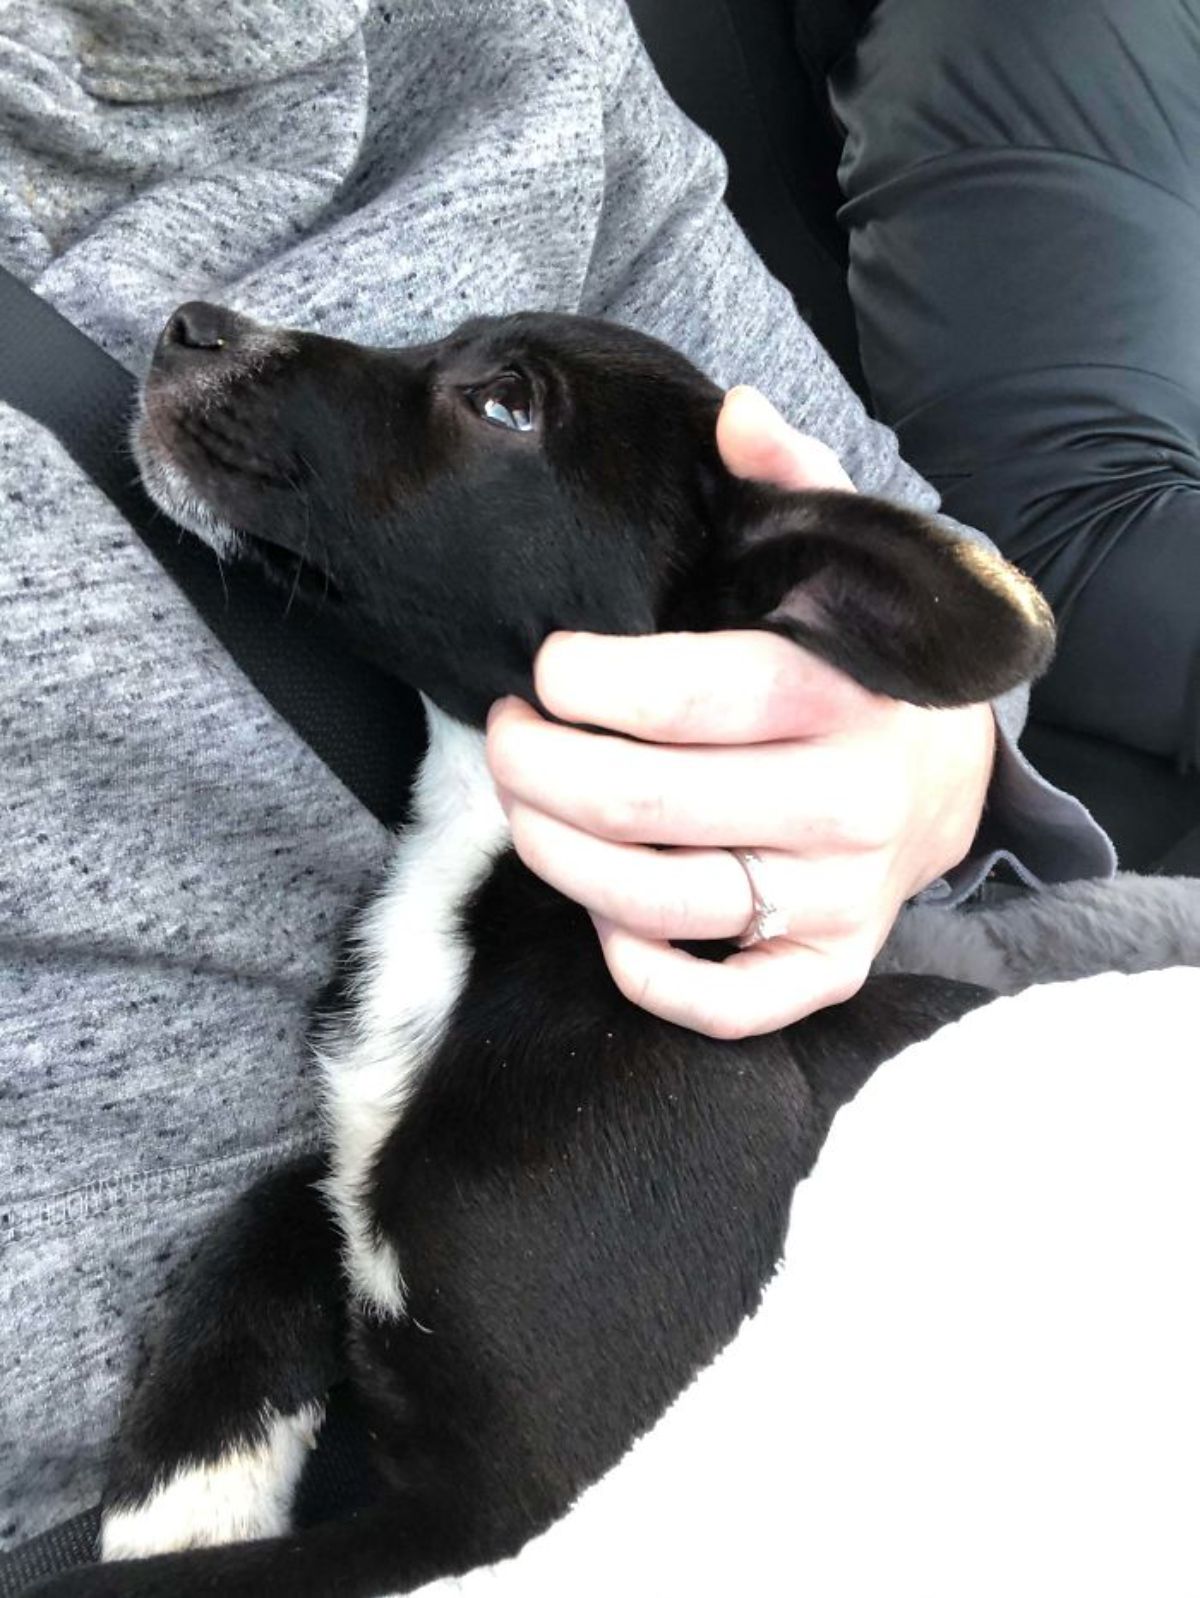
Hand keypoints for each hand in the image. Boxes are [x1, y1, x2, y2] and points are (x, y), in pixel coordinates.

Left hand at [486, 387, 995, 1038]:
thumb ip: (791, 482)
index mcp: (846, 695)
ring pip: (657, 905)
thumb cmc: (865, 665)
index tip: (546, 668)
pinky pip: (719, 1004)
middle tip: (508, 735)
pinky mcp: (829, 968)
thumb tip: (732, 414)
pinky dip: (641, 967)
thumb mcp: (847, 561)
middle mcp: (849, 806)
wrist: (951, 778)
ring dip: (556, 855)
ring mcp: (839, 899)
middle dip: (537, 767)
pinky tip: (608, 914)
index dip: (586, 684)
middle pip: (644, 805)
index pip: (688, 696)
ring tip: (525, 806)